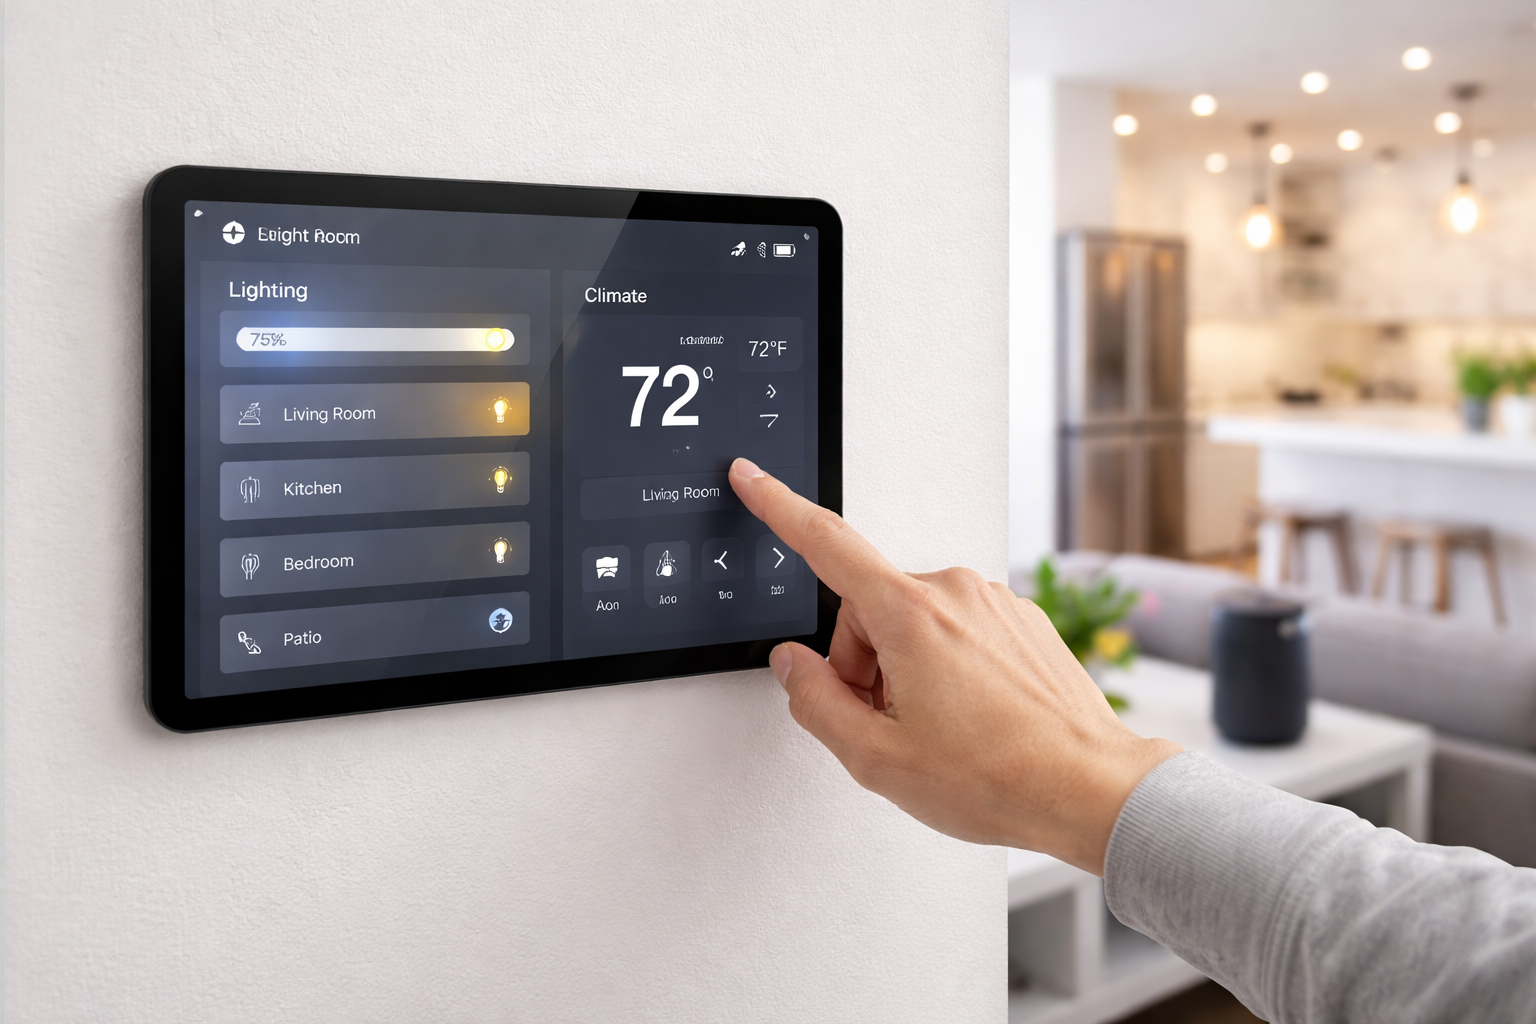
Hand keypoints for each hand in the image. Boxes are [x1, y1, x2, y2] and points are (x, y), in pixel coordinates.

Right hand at [729, 459, 1179, 874]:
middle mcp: (955, 591)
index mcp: (911, 615)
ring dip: (905, 668)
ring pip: (913, 622)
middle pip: (868, 609)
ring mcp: (994, 602)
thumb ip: (816, 703)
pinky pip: (957, 630)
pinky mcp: (1022, 619)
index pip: (826, 544)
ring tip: (937, 729)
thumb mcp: (877, 757)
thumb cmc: (998, 776)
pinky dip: (947, 666)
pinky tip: (969, 718)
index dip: (778, 508)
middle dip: (862, 664)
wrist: (1090, 788)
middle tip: (887, 723)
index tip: (752, 478)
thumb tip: (793, 666)